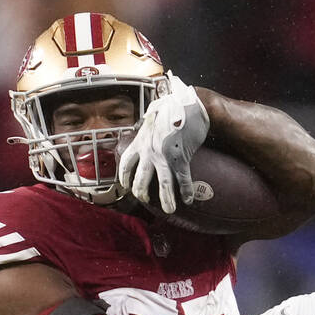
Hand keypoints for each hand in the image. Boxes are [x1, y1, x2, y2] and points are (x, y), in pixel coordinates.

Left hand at [118, 72, 208, 213]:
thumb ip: (147, 126)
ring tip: (169, 210)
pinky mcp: (181, 158)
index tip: (126, 186)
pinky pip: (183, 179)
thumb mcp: (151, 115)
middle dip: (142, 193)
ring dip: (166, 199)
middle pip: (141, 179)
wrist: (190, 105)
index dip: (124, 177)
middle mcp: (148, 151)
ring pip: (162, 184)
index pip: (126, 163)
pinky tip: (188, 199)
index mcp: (140, 141)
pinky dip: (186, 191)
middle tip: (145, 201)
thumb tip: (144, 127)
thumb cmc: (172, 106)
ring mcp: (164, 156)